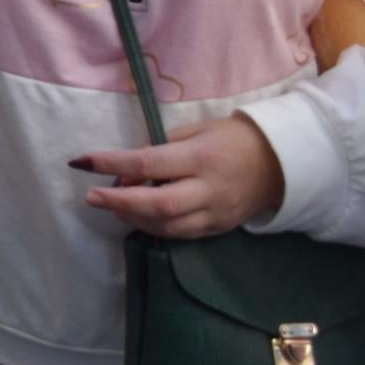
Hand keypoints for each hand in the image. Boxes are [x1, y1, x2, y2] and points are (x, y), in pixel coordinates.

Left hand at [73, 114, 285, 237]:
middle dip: (119, 201)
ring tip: (113, 204)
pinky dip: (155, 227)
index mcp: (202, 157)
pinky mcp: (220, 229)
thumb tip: (127, 170)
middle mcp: (209, 190)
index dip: (112, 163)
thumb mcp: (197, 130)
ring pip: (168, 226)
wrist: (281, 164)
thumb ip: (161, 148)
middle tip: (92, 197)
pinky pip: (181, 234)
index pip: (149, 162)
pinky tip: (138, 216)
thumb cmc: (233, 138)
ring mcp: (216, 214)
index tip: (82, 162)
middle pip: (158, 204)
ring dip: (134, 217)